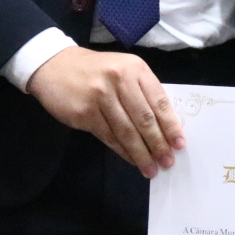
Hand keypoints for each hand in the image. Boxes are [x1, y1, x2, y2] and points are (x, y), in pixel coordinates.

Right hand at [25, 47, 183, 177]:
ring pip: (127, 132)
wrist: (55, 66)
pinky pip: (109, 136)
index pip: (159, 101)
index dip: (170, 126)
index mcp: (135, 69)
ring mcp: (101, 97)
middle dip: (158, 144)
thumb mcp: (124, 70)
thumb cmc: (96, 71)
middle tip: (167, 162)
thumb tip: (164, 126)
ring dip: (141, 153)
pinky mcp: (85, 112)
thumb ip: (142, 92)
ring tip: (151, 168)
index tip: (179, 144)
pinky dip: (122, 151)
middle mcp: (119, 80)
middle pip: (144, 119)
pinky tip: (131, 160)